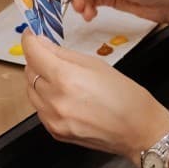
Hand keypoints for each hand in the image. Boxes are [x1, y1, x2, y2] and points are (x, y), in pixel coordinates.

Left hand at [23, 31, 168, 162]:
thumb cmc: (126, 95)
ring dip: (39, 79)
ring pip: (31, 91)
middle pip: (29, 72)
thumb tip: (43, 44)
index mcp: (66, 78)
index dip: (30, 40)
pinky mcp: (55, 132)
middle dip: (36, 59)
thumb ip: (65, 54)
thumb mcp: (97, 64)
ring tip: (58, 76)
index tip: (32, 35)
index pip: (33, 53)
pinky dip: (45, 98)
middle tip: (49, 53)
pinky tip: (62, 94)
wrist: (138, 131)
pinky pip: (40, 109)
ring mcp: (53, 120)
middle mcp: (55, 100)